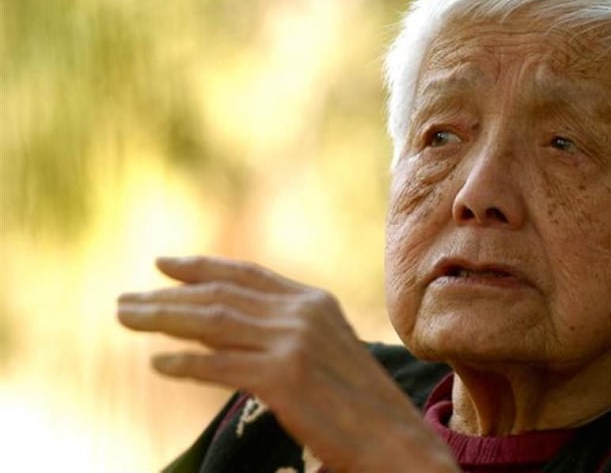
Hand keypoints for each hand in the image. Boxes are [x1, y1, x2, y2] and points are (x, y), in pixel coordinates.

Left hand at [118, 256, 457, 472]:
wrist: (394, 437)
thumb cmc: (358, 400)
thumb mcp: (325, 348)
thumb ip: (285, 328)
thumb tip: (226, 326)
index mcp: (314, 301)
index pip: (246, 275)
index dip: (201, 267)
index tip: (163, 264)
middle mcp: (303, 313)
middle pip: (221, 295)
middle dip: (168, 295)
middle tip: (126, 300)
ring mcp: (294, 343)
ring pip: (213, 323)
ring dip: (163, 319)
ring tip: (126, 318)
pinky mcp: (284, 377)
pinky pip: (219, 365)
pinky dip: (185, 364)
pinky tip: (159, 365)